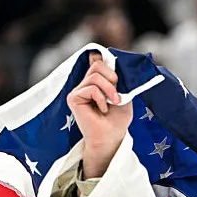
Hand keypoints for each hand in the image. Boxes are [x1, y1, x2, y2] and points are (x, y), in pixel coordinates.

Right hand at [67, 51, 132, 177]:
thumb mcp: (123, 94)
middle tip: (117, 95)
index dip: (104, 59)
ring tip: (113, 102)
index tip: (115, 71)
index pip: (96, 60)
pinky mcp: (73, 98)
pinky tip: (102, 110)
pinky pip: (91, 88)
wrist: (112, 137)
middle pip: (97, 65)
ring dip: (109, 89)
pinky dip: (101, 98)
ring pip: (95, 76)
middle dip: (112, 78)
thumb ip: (117, 78)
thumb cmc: (117, 119)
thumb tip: (107, 59)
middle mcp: (85, 84)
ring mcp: (78, 90)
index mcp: (96, 82)